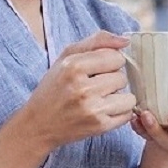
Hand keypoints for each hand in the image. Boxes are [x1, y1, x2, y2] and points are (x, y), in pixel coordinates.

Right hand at [16, 32, 136, 149]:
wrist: (38, 125)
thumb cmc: (54, 89)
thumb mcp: (67, 57)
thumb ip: (97, 41)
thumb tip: (125, 40)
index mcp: (73, 66)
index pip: (116, 57)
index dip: (109, 63)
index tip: (97, 70)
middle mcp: (83, 88)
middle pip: (122, 77)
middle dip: (111, 81)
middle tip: (94, 87)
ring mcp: (92, 109)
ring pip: (129, 97)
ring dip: (118, 98)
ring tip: (100, 100)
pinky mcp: (99, 126)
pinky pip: (127, 115)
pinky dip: (118, 113)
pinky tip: (102, 111)